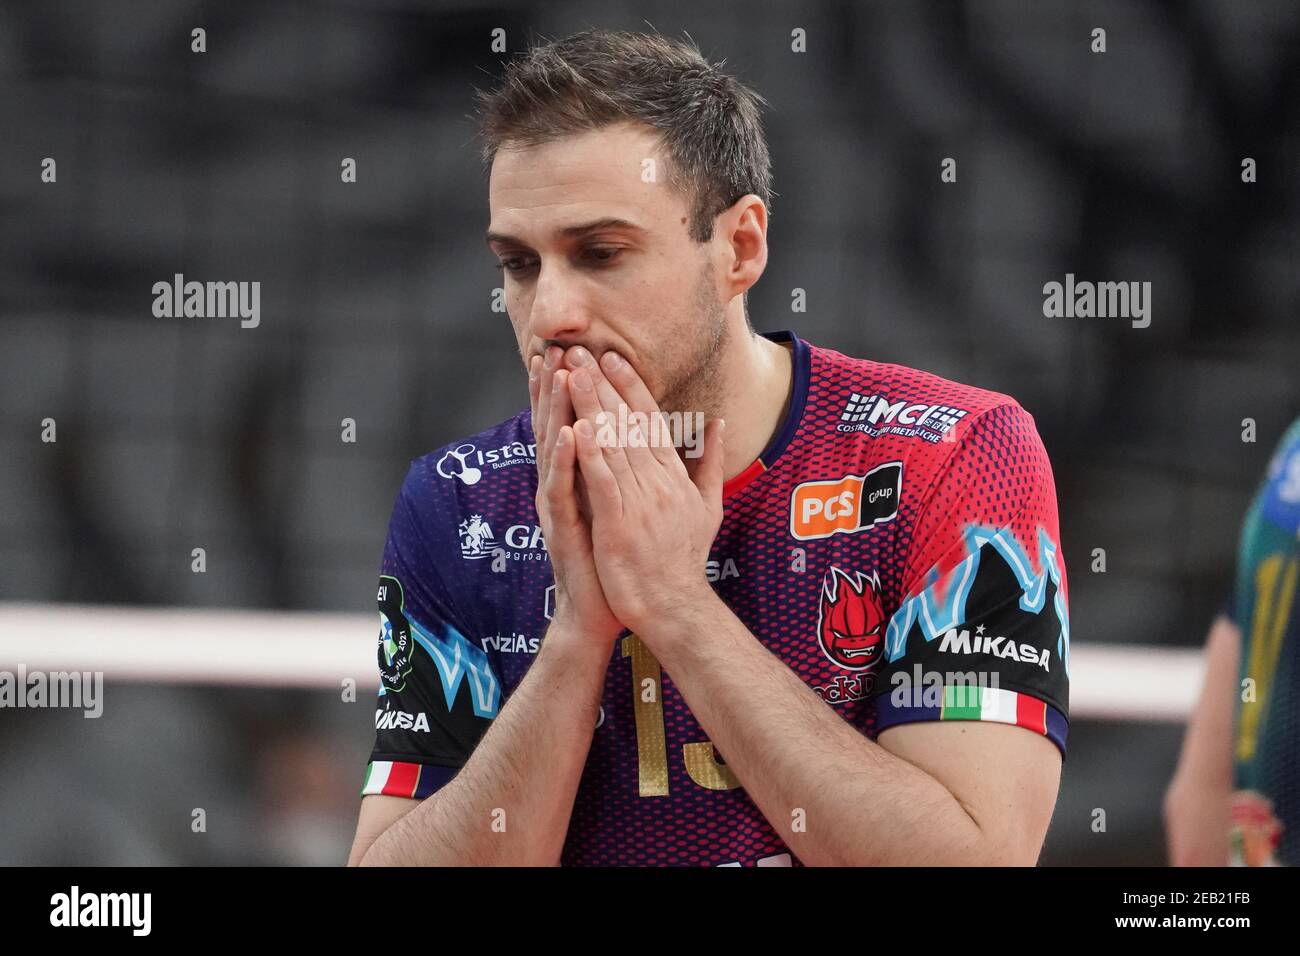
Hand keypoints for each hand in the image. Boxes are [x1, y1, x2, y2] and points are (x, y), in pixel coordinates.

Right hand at [529, 347, 624, 645]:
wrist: (600, 608)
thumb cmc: (612, 557)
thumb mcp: (618, 505)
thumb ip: (621, 472)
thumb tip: (634, 440)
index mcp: (576, 477)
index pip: (571, 423)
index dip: (570, 388)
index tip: (574, 350)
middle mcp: (560, 484)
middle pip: (554, 425)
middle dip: (553, 385)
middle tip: (552, 345)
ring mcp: (556, 504)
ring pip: (552, 448)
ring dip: (553, 410)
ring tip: (555, 373)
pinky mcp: (561, 526)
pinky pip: (562, 487)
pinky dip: (565, 460)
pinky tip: (570, 433)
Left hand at [563, 346, 725, 636]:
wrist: (675, 606)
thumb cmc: (683, 559)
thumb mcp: (707, 505)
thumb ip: (709, 462)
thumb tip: (718, 422)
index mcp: (673, 475)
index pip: (650, 419)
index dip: (629, 385)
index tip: (610, 355)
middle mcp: (659, 481)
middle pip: (628, 422)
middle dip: (602, 383)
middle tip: (580, 349)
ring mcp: (641, 502)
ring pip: (614, 444)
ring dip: (591, 406)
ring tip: (571, 373)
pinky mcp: (621, 524)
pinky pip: (604, 483)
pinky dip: (592, 455)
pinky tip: (577, 428)